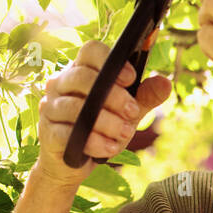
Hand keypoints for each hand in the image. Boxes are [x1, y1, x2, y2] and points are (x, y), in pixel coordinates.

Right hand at [36, 40, 172, 187]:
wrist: (74, 162)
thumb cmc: (102, 128)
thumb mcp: (128, 112)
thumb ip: (145, 96)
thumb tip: (165, 82)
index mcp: (82, 71)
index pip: (90, 50)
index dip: (110, 59)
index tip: (131, 79)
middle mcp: (60, 84)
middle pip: (81, 77)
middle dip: (113, 96)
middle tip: (133, 111)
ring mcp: (50, 107)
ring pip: (75, 107)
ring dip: (106, 122)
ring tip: (126, 133)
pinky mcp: (47, 132)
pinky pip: (67, 133)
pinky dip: (93, 141)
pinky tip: (110, 148)